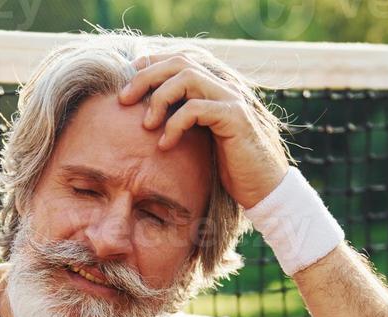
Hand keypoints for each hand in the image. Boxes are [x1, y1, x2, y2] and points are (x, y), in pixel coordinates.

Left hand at [117, 54, 289, 209]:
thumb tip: (145, 112)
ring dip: (159, 98)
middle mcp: (225, 84)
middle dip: (146, 76)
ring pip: (187, 77)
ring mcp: (232, 98)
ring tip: (146, 125)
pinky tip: (165, 145)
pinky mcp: (235, 117)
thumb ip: (183, 117)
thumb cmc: (229, 166)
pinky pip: (196, 108)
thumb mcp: (200, 137)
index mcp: (215, 84)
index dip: (150, 63)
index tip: (127, 83)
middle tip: (124, 99)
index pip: (179, 57)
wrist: (263, 188)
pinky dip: (175, 124)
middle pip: (179, 61)